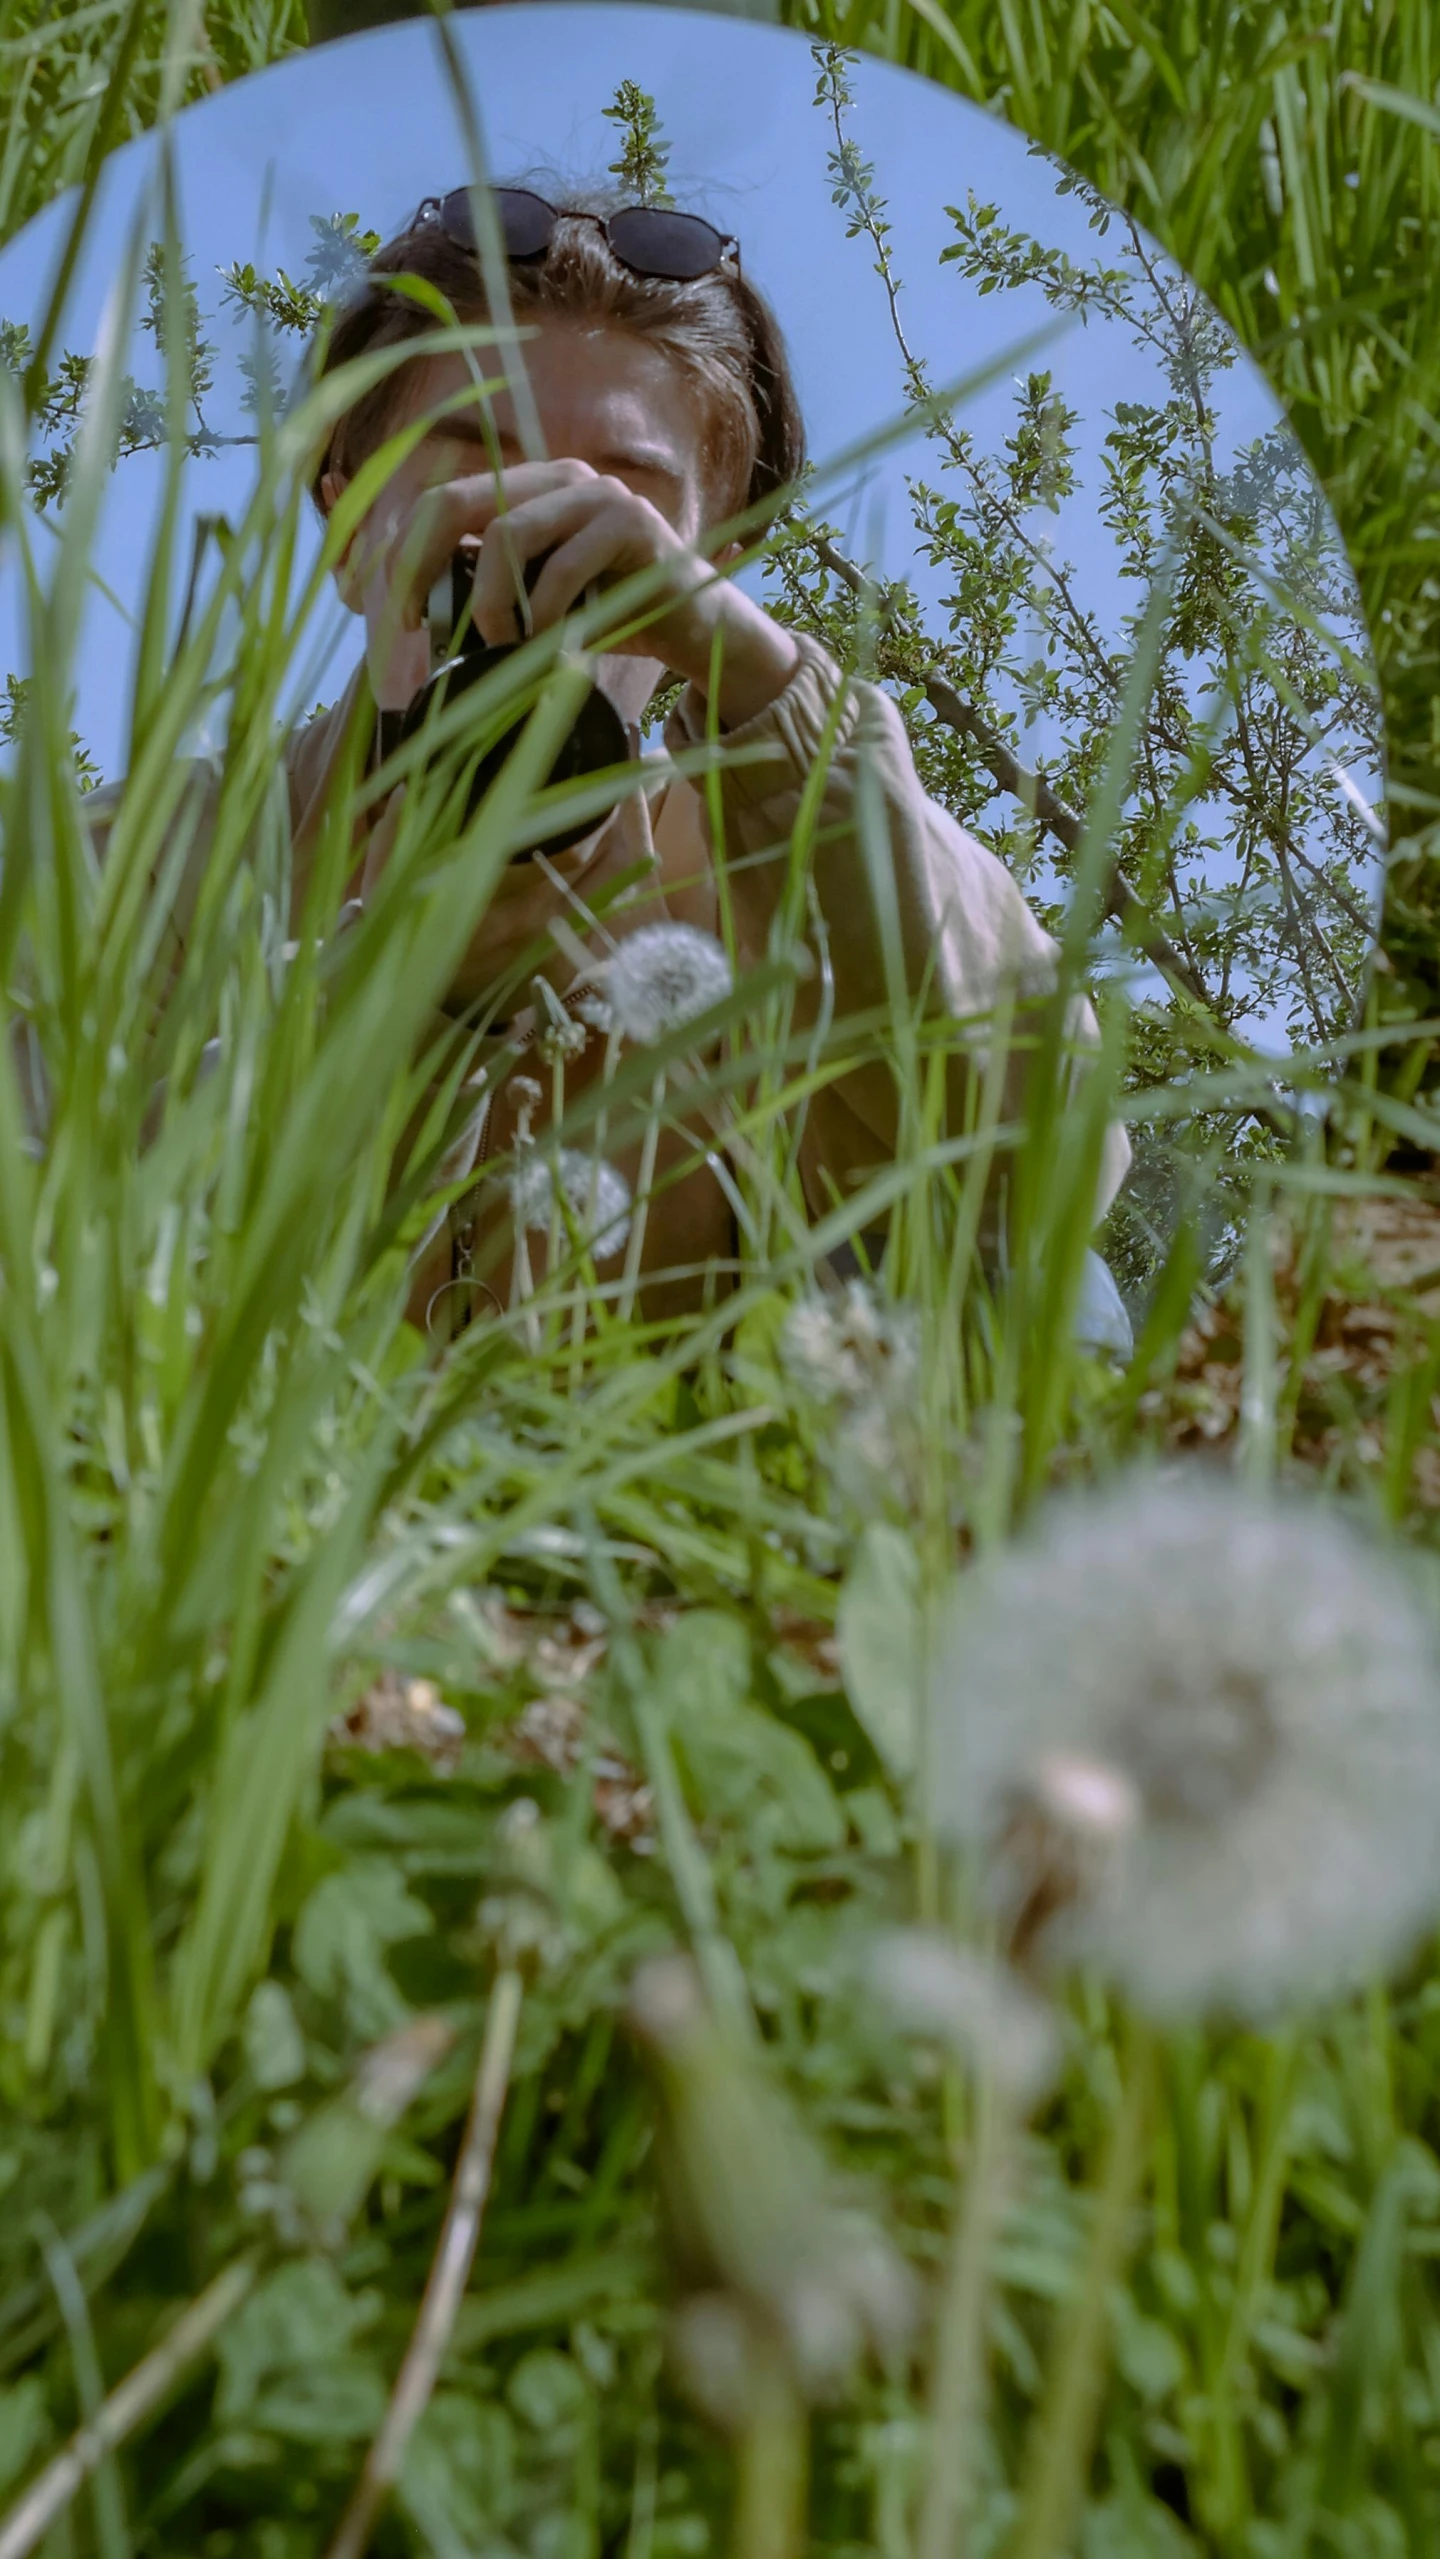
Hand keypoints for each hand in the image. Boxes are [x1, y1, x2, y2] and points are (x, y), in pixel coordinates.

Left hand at [345, 456, 798, 729]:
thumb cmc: (609, 620)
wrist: (695, 630)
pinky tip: (551, 648)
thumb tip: (409, 613)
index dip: (404, 556)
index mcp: (525, 487)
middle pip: (453, 502)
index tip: (400, 619)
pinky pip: (561, 567)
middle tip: (417, 631)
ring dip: (492, 606)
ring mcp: (595, 493)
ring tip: (504, 649)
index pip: (438, 502)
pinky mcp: (631, 523)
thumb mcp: (534, 604)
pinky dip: (544, 617)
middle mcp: (556, 475)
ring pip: (505, 535)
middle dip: (419, 570)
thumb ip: (485, 590)